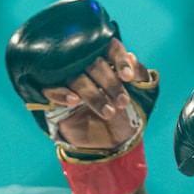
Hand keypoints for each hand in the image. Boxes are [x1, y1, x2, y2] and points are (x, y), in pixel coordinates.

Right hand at [6, 0, 158, 152]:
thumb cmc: (126, 116)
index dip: (120, 61)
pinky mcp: (53, 94)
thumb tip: (133, 57)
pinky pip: (51, 89)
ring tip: (109, 112)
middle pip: (95, 64)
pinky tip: (74, 101)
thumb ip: (141, 77)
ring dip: (93, 95)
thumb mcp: (141, 97)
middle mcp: (86, 66)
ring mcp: (68, 79)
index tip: (128, 77)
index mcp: (108, 60)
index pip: (112, 49)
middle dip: (111, 84)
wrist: (110, 144)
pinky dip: (62, 93)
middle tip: (123, 102)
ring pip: (77, 79)